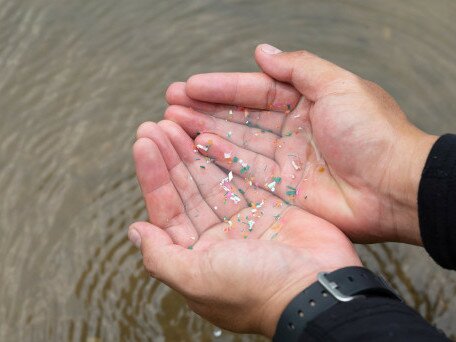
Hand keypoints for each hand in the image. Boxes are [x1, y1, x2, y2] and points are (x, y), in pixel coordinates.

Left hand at [129, 121, 360, 336]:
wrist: (316, 290)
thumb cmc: (254, 289)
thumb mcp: (196, 279)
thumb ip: (161, 256)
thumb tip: (134, 232)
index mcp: (196, 256)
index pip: (167, 209)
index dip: (153, 176)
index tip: (142, 143)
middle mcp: (218, 237)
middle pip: (188, 190)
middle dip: (170, 157)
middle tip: (155, 124)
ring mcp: (245, 221)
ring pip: (213, 179)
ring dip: (193, 151)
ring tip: (176, 121)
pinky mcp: (271, 207)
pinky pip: (244, 176)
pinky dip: (227, 156)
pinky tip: (209, 134)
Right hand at [164, 44, 437, 244]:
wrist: (394, 187)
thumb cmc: (372, 132)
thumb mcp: (338, 85)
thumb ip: (298, 68)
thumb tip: (262, 51)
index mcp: (305, 101)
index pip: (254, 90)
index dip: (221, 87)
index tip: (189, 85)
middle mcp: (291, 129)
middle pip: (239, 116)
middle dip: (205, 108)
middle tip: (170, 104)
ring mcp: (284, 160)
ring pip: (237, 141)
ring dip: (205, 131)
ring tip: (173, 123)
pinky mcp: (282, 187)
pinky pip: (246, 170)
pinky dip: (222, 158)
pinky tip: (198, 147)